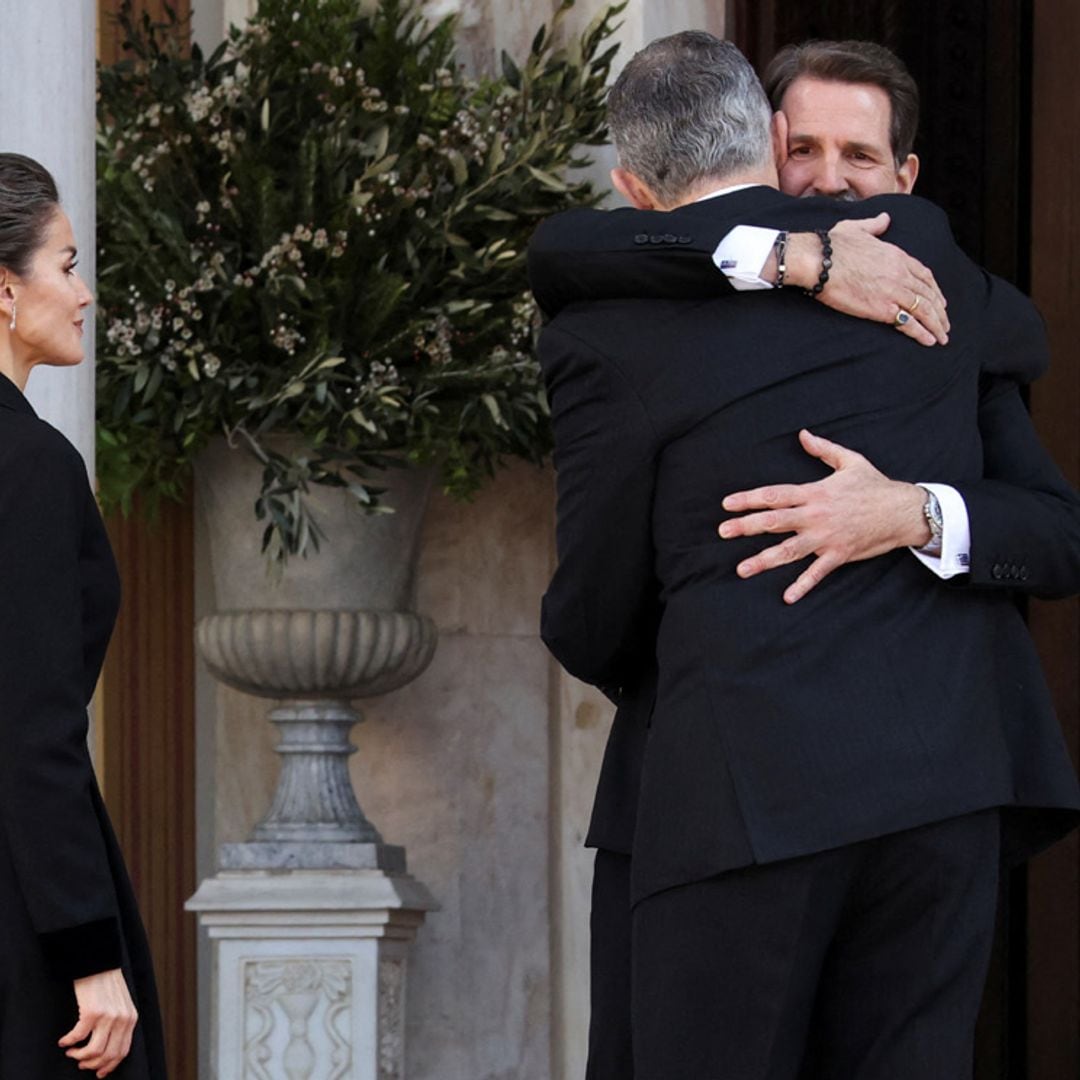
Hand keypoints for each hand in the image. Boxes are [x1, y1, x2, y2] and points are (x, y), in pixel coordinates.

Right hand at [58, 969, 137, 1076]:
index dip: (109, 1066)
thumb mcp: (121, 1004)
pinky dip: (68, 1042)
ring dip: (79, 1056)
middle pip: (108, 1055)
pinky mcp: (92, 1012)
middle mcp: (122, 1019)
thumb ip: (119, 1023)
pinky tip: (63, 1041)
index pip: (122, 1051)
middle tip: (80, 1063)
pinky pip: (77, 1037)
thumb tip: (107, 1048)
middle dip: (92, 1065)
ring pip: (93, 1052)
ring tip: (71, 1052)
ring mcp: (108, 1016)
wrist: (99, 962)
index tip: (98, 1073)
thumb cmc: (107, 984)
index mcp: (131, 1018)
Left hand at [718, 429, 930, 603]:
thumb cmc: (875, 485)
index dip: (749, 499)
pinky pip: (817, 572)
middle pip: (774, 521)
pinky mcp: (839, 554)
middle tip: (723, 531)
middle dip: (746, 526)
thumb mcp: (850, 460)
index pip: (774, 495)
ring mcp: (827, 537)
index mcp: (815, 493)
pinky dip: (803, 585)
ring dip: (764, 560)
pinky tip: (787, 597)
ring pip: (789, 550)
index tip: (727, 504)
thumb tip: (803, 434)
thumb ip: (823, 449)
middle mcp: (816, 515)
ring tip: (742, 569)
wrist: (904, 510)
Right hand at [785, 213, 949, 345]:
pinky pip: (909, 323)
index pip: (924, 275)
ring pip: (924, 310)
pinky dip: (922, 332)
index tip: (939, 300)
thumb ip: (875, 224)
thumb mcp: (858, 228)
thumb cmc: (833, 245)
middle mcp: (900, 274)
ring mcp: (894, 292)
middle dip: (940, 310)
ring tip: (942, 336)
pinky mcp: (882, 309)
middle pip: (928, 294)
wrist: (820, 262)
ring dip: (936, 325)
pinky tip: (929, 340)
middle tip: (945, 323)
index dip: (935, 289)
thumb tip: (885, 218)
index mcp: (897, 256)